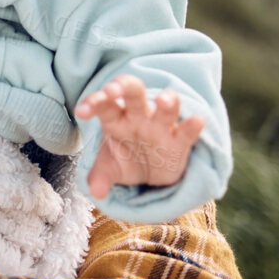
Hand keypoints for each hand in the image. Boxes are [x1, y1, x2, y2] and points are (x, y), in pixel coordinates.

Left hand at [75, 75, 205, 197]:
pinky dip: (193, 125)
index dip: (92, 103)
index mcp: (116, 119)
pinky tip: (197, 120)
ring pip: (167, 105)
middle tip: (113, 90)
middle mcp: (139, 116)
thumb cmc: (125, 159)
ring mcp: (161, 126)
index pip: (103, 104)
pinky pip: (188, 131)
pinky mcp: (181, 141)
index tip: (81, 112)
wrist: (151, 175)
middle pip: (133, 91)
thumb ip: (100, 176)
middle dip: (123, 86)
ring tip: (162, 100)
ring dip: (167, 100)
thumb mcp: (110, 168)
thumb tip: (96, 192)